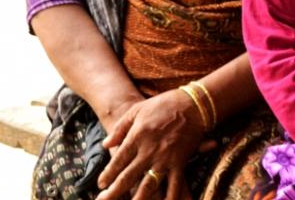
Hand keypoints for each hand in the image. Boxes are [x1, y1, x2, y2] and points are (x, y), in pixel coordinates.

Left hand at [95, 90, 209, 199]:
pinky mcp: (180, 163)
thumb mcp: (136, 110)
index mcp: (137, 137)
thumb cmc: (163, 104)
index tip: (100, 184)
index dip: (108, 174)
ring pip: (148, 185)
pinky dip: (170, 198)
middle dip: (114, 192)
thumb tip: (105, 144)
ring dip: (138, 199)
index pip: (118, 160)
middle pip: (128, 176)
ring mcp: (165, 159)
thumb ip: (120, 129)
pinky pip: (174, 185)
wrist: (193, 104)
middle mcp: (149, 151)